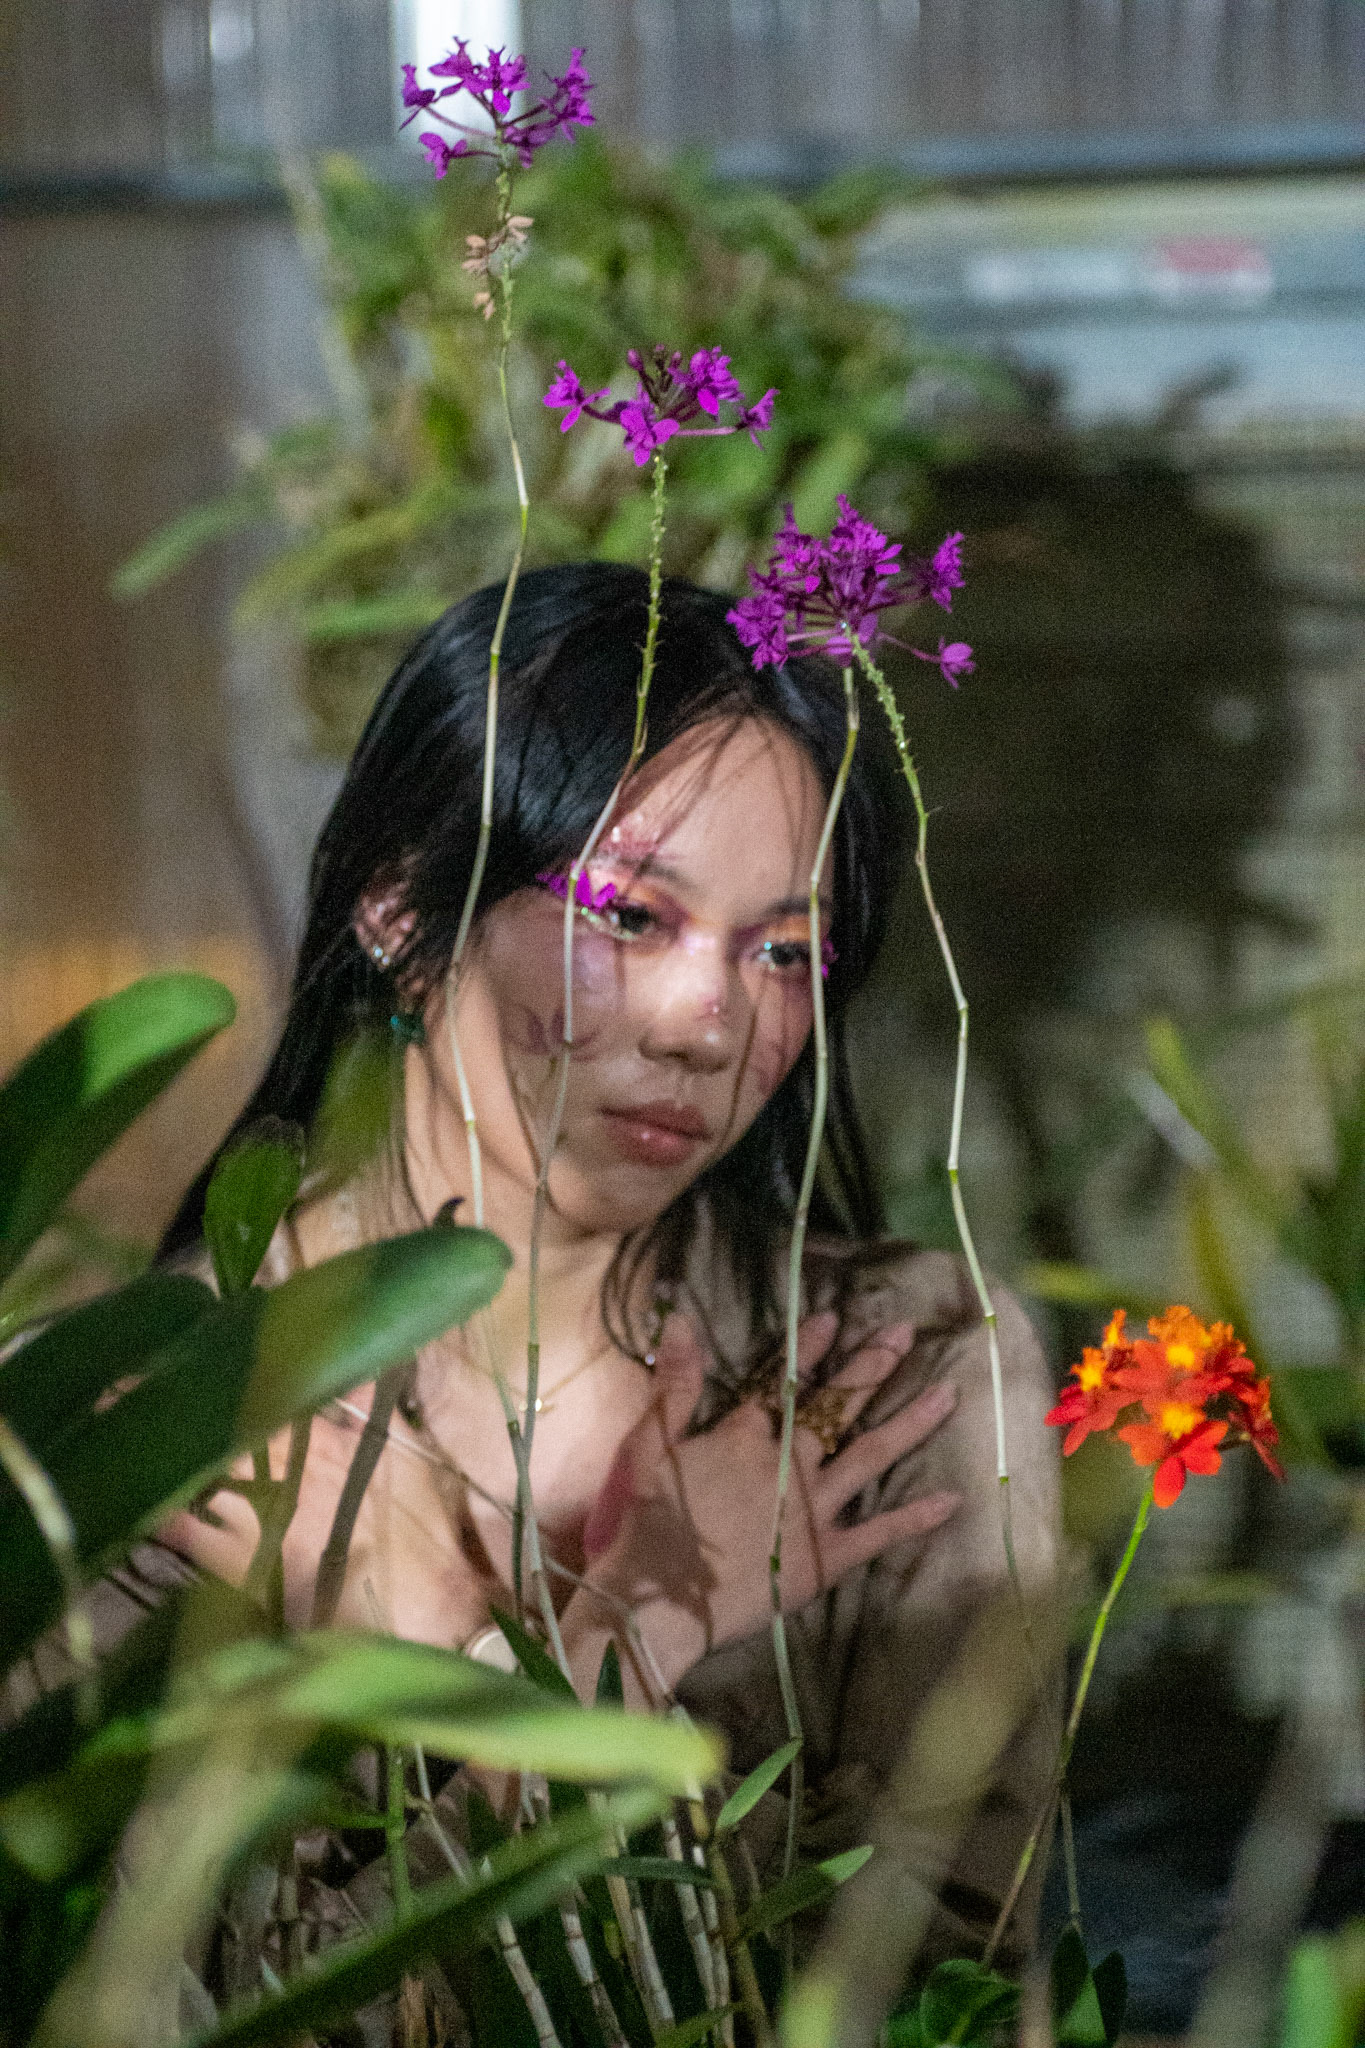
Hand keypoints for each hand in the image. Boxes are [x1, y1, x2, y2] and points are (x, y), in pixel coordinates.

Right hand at [561, 1311, 959, 1698]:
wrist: (659, 1602)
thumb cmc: (649, 1524)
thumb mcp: (649, 1445)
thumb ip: (673, 1384)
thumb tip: (680, 1320)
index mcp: (744, 1436)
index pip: (780, 1381)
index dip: (807, 1348)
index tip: (835, 1317)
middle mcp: (788, 1463)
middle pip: (835, 1407)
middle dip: (872, 1367)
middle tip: (905, 1333)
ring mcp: (813, 1510)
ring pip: (870, 1455)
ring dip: (910, 1422)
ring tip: (948, 1393)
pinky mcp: (827, 1557)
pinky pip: (881, 1533)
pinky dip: (917, 1517)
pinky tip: (954, 1498)